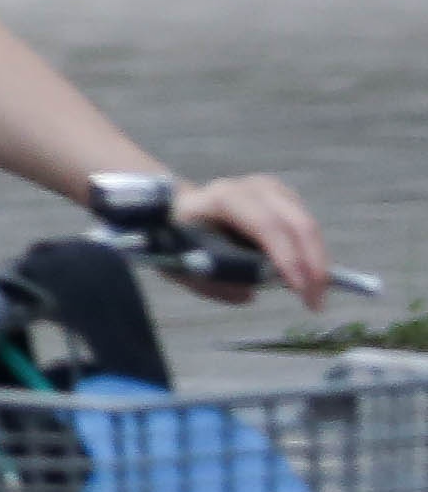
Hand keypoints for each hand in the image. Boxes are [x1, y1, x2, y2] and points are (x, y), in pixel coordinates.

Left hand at [166, 175, 330, 305]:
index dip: (287, 258)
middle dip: (313, 266)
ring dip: (317, 263)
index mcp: (222, 199)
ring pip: (308, 227)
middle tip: (316, 303)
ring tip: (314, 296)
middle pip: (298, 224)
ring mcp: (271, 190)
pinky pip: (306, 229)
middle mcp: (251, 188)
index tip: (299, 291)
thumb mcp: (184, 263)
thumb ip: (213, 281)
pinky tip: (306, 277)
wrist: (176, 210)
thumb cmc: (179, 240)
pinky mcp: (284, 198)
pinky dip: (312, 254)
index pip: (265, 225)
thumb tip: (250, 293)